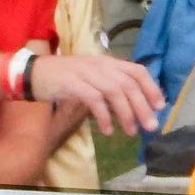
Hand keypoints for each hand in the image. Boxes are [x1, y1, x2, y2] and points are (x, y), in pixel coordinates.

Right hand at [31, 52, 161, 134]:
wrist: (35, 73)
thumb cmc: (66, 78)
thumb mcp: (93, 78)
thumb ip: (112, 89)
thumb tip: (134, 108)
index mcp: (108, 62)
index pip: (137, 70)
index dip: (151, 88)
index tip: (160, 107)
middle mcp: (101, 65)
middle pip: (129, 84)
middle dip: (143, 107)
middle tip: (150, 126)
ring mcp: (86, 73)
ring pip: (115, 92)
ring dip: (126, 114)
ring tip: (130, 132)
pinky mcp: (73, 83)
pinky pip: (94, 100)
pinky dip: (104, 116)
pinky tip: (107, 130)